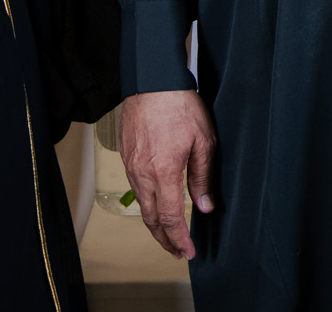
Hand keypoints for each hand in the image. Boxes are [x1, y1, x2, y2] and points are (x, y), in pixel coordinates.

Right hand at [120, 90, 217, 258]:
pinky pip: (135, 186)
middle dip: (164, 239)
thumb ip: (203, 177)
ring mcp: (131, 164)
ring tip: (168, 233)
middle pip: (150, 218)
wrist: (152, 79)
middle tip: (177, 251)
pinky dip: (146, 202)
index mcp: (163, 172)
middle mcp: (142, 172)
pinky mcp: (126, 155)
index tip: (187, 252)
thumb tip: (205, 206)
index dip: (179, 239)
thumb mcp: (203, 141)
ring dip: (154, 222)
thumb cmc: (179, 105)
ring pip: (141, 204)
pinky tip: (156, 203)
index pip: (170, 217)